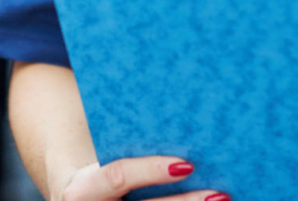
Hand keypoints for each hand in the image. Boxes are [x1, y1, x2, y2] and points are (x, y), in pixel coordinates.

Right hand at [52, 157, 226, 200]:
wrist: (75, 194)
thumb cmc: (95, 161)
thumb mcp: (99, 152)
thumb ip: (125, 141)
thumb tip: (170, 104)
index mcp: (82, 190)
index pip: (118, 177)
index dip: (150, 171)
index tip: (186, 164)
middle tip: (219, 193)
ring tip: (221, 199)